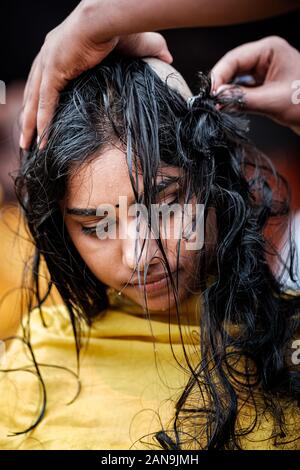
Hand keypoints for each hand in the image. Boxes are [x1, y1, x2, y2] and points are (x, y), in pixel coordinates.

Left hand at [20, 3, 171, 149]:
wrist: (110, 16)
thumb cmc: (122, 27)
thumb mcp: (137, 45)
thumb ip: (150, 53)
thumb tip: (169, 59)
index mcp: (61, 52)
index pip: (46, 81)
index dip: (42, 102)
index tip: (39, 120)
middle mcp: (49, 57)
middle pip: (34, 93)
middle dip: (29, 117)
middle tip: (26, 139)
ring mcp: (49, 63)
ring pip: (35, 100)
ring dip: (30, 124)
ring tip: (28, 146)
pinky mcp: (54, 70)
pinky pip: (46, 100)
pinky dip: (43, 120)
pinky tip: (41, 139)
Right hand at [211, 36, 299, 134]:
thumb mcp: (271, 101)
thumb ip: (241, 99)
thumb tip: (217, 99)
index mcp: (270, 49)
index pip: (234, 58)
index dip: (218, 76)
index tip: (209, 93)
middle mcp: (265, 56)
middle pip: (233, 67)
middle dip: (221, 84)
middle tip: (210, 100)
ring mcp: (264, 69)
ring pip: (236, 78)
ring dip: (226, 91)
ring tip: (217, 104)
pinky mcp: (264, 83)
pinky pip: (242, 87)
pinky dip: (234, 96)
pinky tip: (227, 105)